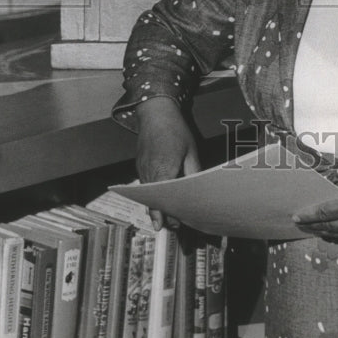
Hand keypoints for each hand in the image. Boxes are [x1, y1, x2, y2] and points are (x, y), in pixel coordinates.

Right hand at [135, 96, 200, 230]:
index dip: (171, 214)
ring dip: (156, 206)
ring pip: (147, 196)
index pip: (164, 201)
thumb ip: (192, 172)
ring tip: (167, 218)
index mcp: (163, 171)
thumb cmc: (175, 129)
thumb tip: (198, 190)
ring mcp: (141, 170)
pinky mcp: (139, 166)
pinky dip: (151, 195)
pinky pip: (144, 186)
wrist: (155, 112)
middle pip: (154, 202)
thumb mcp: (190, 151)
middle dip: (163, 215)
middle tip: (174, 226)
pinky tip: (160, 199)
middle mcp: (148, 174)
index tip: (178, 224)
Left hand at [293, 168, 337, 243]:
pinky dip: (336, 235)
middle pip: (329, 227)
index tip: (296, 217)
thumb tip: (322, 200)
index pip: (325, 213)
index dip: (309, 215)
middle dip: (312, 226)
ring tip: (310, 228)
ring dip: (322, 232)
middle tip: (299, 224)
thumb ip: (337, 190)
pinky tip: (327, 232)